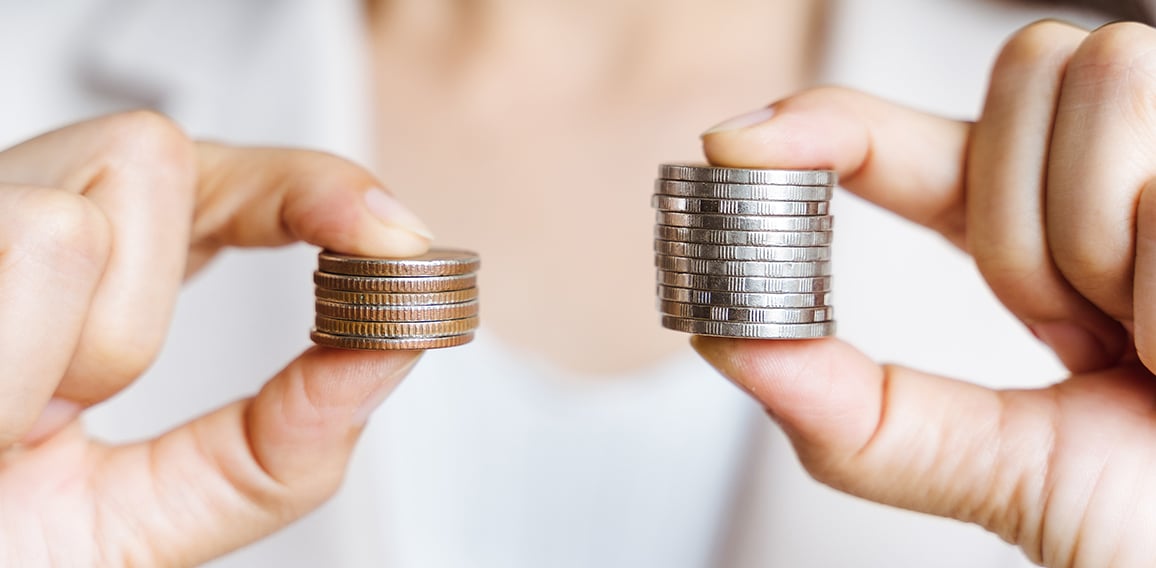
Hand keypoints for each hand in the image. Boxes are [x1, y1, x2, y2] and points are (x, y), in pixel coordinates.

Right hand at [0, 111, 431, 565]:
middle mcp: (12, 228)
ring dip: (57, 354)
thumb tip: (389, 355)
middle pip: (151, 155)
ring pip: (74, 214)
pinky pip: (20, 243)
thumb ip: (275, 447)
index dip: (312, 188)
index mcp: (89, 281)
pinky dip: (5, 362)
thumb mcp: (148, 521)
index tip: (390, 235)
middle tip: (50, 414)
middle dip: (135, 310)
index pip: (220, 177)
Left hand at [696, 21, 1155, 566]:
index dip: (831, 125)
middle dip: (1021, 215)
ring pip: (1093, 75)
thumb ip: (874, 422)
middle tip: (1093, 328)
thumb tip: (730, 349)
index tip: (730, 143)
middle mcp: (1141, 182)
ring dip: (1102, 229)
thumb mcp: (1019, 478)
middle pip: (1021, 76)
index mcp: (1066, 249)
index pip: (925, 146)